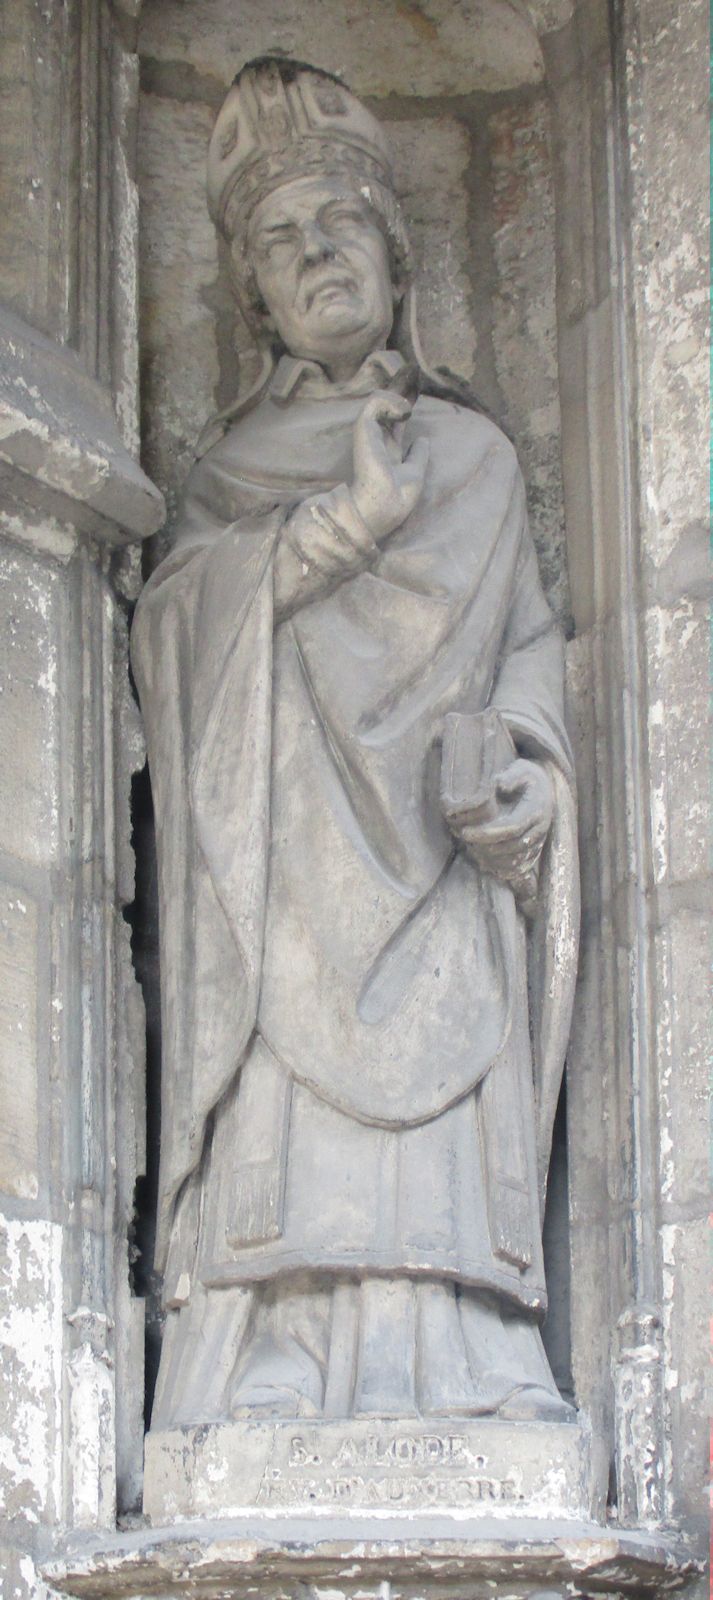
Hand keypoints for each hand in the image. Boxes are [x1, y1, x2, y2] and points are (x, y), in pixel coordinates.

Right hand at [351, 391, 428, 540]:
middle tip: (412, 372)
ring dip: (396, 394)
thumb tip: (422, 440)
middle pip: (387, 408)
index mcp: (389, 452)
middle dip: (399, 390)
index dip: (404, 408)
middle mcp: (378, 441)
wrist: (383, 507)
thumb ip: (418, 456)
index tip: (414, 395)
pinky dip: (390, 401)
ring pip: (378, 401)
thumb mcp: (414, 473)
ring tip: (408, 404)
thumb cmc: (397, 498)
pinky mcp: (364, 430)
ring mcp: (369, 435)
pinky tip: (404, 410)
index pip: (395, 424)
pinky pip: (374, 404)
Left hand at [450, 758, 553, 893]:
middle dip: (486, 847)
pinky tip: (484, 863)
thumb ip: (511, 776)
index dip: (488, 833)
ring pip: (516, 860)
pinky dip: (502, 869)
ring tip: (471, 850)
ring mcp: (539, 842)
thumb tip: (499, 784)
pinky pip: (520, 868)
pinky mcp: (535, 851)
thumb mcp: (521, 769)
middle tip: (464, 841)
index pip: (512, 827)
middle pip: (513, 846)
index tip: (465, 832)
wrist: (545, 789)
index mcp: (536, 809)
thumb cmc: (526, 778)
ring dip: (491, 860)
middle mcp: (540, 829)